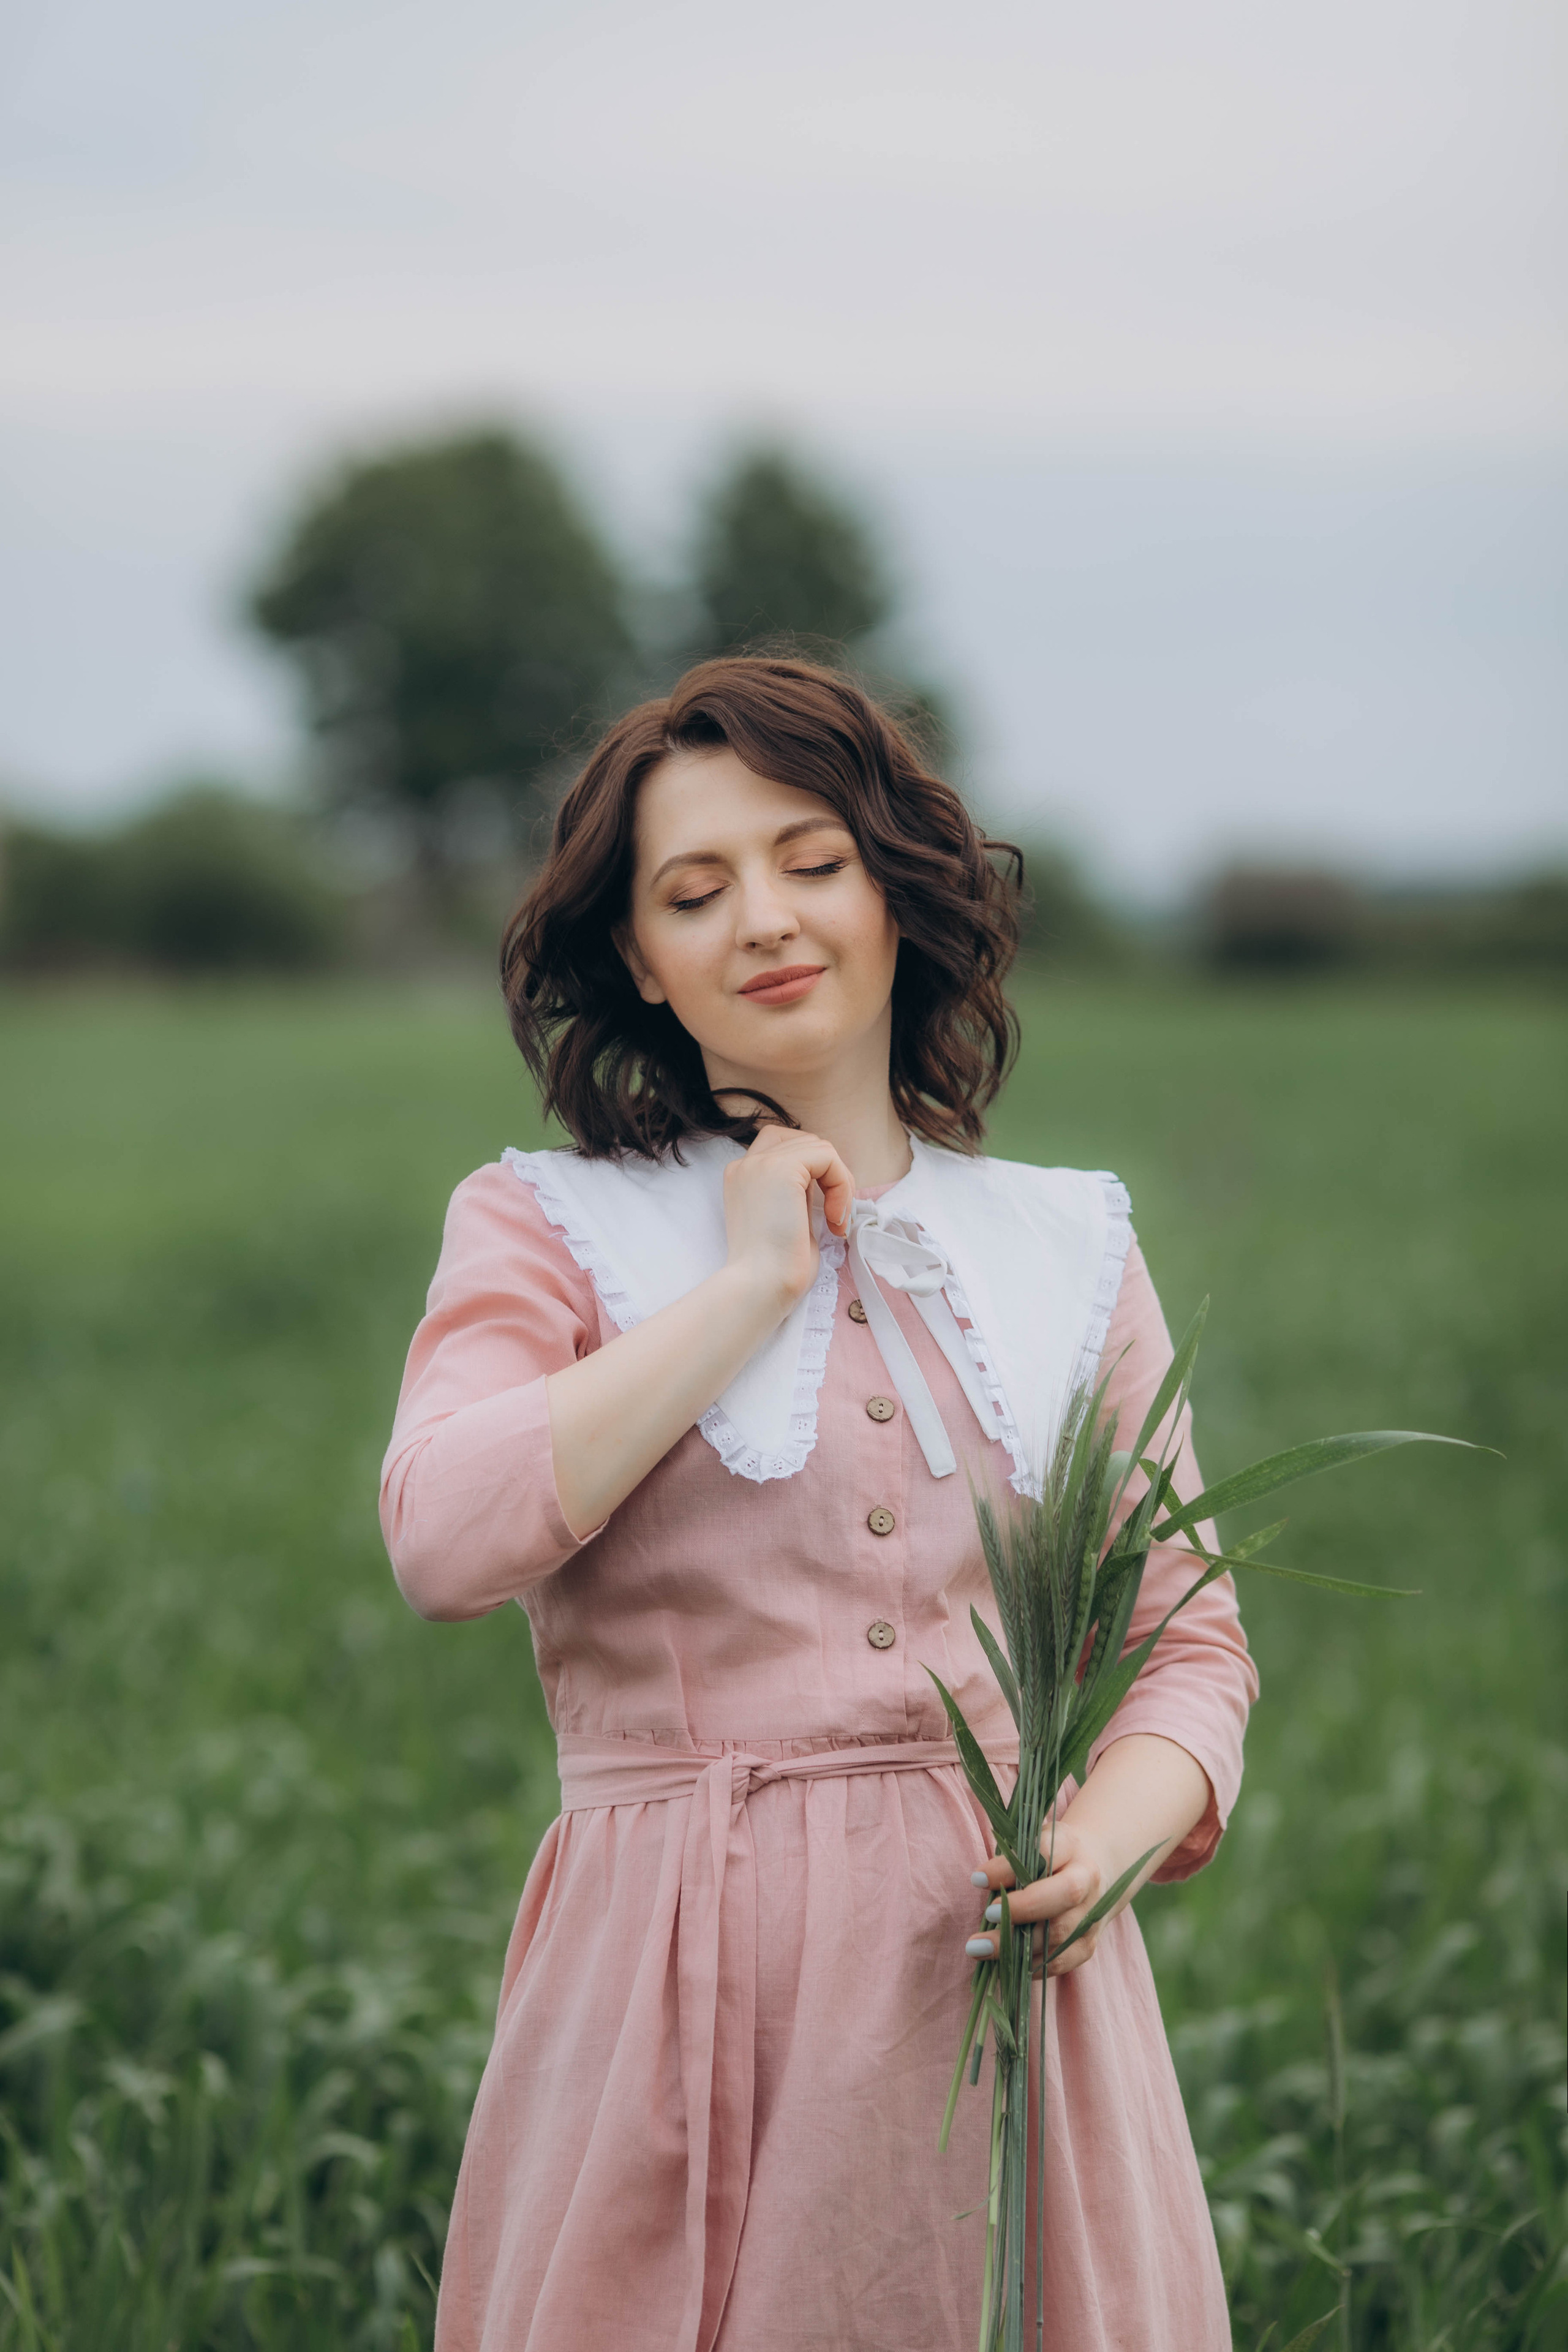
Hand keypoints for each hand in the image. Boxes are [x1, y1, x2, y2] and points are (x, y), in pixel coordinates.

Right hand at [721, 1124, 853, 1315]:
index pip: (784, 1147)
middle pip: (803, 1140)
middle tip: (834, 1213)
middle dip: (829, 1172)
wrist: (760, 1287)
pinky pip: (828, 1157)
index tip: (821, 1210)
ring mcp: (760, 1163)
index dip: (813, 1170)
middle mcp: (746, 1165)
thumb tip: (828, 1180)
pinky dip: (842, 1185)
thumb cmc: (776, 1269)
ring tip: (835, 1220)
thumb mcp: (786, 1220)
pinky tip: (834, 1219)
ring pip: (819, 1147)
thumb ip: (798, 1193)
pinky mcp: (782, 1169)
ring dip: (840, 1182)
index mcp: (743, 1178)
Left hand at [967, 1821, 1114, 1978]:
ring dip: (1017, 1946)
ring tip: (979, 1948)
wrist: (1094, 1871)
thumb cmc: (1048, 1857)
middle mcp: (1088, 1880)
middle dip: (1023, 1909)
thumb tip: (982, 1882)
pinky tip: (1003, 1964)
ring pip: (1060, 1935)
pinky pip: (1061, 1961)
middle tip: (988, 1915)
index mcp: (1070, 1846)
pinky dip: (1030, 1965)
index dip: (1010, 1868)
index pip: (1044, 1854)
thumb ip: (1012, 1860)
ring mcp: (1091, 1915)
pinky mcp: (1087, 1945)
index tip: (977, 1879)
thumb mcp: (1032, 1844)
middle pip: (1065, 1894)